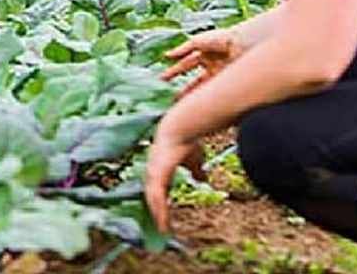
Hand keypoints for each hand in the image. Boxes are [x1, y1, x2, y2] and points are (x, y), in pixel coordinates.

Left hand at [143, 118, 205, 233]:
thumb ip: (196, 169)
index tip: (163, 211)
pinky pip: (156, 198)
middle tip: (161, 225)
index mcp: (160, 168)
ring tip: (163, 228)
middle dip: (156, 211)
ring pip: (153, 200)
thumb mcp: (194, 159)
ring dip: (158, 214)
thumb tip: (204, 179)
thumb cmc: (187, 141)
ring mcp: (153, 174)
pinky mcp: (157, 176)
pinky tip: (163, 221)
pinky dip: (159, 210)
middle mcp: (153, 172)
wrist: (181, 128)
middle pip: (152, 196)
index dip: (160, 200)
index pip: (158, 188)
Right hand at [160, 28, 244, 97]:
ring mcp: (220, 75)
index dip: (174, 71)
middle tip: (171, 99)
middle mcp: (211, 65)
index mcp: (204, 53)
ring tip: (182, 107)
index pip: (186, 64)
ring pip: (203, 89)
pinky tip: (196, 105)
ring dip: (193, 97)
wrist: (243, 46)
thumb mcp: (198, 41)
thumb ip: (182, 49)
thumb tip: (167, 56)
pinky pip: (213, 93)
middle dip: (184, 90)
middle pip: (194, 81)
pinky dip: (204, 98)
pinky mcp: (227, 83)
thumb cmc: (221, 39)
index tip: (162, 79)